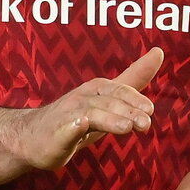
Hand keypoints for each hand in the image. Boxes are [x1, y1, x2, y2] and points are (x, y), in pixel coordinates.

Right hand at [13, 47, 163, 171]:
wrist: (32, 137)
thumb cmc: (76, 119)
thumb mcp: (107, 101)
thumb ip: (132, 81)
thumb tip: (158, 52)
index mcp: (98, 89)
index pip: (121, 90)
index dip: (135, 99)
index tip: (149, 109)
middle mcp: (84, 97)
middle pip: (110, 101)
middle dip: (129, 110)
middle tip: (146, 123)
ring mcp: (70, 113)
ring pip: (93, 113)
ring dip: (111, 119)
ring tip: (127, 127)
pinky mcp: (58, 131)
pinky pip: (68, 126)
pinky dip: (76, 125)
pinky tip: (82, 125)